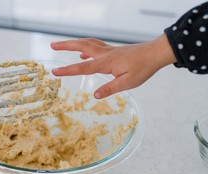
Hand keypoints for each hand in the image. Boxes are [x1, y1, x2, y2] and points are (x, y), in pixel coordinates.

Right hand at [50, 34, 176, 97]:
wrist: (155, 53)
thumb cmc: (143, 68)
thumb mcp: (127, 83)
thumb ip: (110, 88)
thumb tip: (95, 95)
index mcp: (106, 63)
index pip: (83, 67)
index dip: (68, 70)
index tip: (54, 72)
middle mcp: (105, 54)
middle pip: (81, 46)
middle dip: (65, 46)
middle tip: (52, 45)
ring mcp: (109, 50)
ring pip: (87, 43)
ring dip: (73, 43)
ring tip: (62, 45)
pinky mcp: (113, 50)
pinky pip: (95, 46)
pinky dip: (86, 48)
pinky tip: (83, 54)